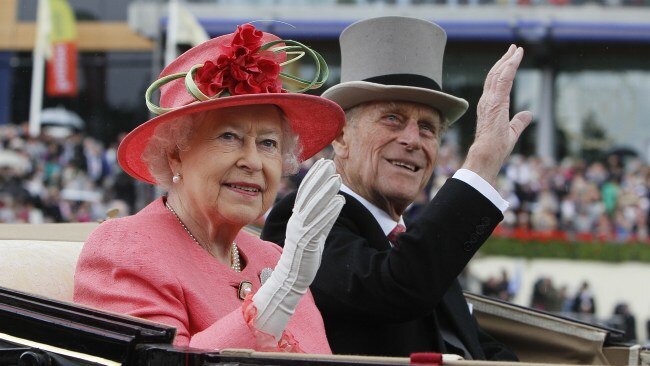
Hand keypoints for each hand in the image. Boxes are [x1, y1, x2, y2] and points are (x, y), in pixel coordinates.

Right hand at [253, 159, 344, 339]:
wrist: (290, 279)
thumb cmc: (303, 256)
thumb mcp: (312, 233)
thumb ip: (321, 218)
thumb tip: (333, 202)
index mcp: (297, 218)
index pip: (304, 192)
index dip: (314, 177)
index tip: (324, 163)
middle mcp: (297, 222)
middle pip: (308, 196)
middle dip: (319, 178)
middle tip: (330, 163)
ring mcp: (301, 232)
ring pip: (314, 208)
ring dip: (326, 192)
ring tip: (337, 178)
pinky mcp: (307, 243)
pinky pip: (320, 225)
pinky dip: (329, 212)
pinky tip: (340, 202)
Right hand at [462, 45, 532, 185]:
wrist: (487, 154)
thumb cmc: (496, 148)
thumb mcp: (512, 132)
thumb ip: (519, 121)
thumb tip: (528, 114)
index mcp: (489, 107)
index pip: (495, 84)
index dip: (503, 71)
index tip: (510, 60)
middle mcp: (487, 100)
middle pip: (495, 75)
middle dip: (504, 61)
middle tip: (513, 49)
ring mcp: (490, 100)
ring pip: (498, 73)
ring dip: (508, 60)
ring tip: (516, 49)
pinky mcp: (496, 101)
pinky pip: (503, 78)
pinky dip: (510, 65)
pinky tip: (516, 56)